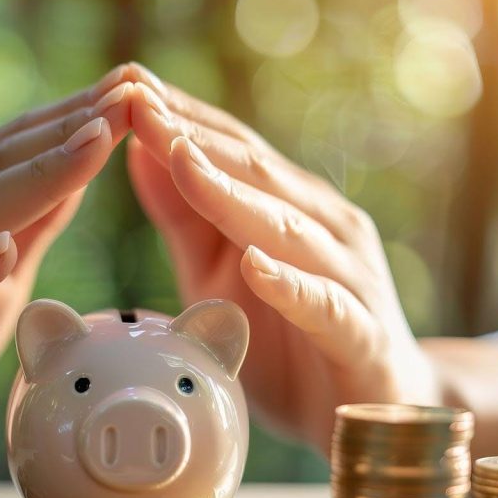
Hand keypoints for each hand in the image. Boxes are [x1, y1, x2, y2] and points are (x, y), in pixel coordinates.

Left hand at [125, 70, 440, 452]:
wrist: (373, 411)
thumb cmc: (290, 340)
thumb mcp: (217, 275)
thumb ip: (185, 218)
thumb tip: (143, 151)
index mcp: (289, 209)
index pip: (231, 151)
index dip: (179, 118)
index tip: (124, 86)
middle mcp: (324, 229)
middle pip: (256, 174)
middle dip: (194, 137)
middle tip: (140, 100)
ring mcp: (348, 278)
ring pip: (288, 227)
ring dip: (233, 195)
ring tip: (183, 161)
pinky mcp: (361, 334)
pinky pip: (324, 305)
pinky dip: (290, 284)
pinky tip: (256, 264)